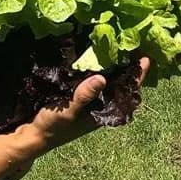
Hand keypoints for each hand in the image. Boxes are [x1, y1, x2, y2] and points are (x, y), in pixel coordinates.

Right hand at [28, 56, 150, 154]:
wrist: (34, 135)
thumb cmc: (53, 126)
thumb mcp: (68, 111)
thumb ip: (84, 95)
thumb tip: (102, 78)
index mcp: (103, 111)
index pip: (126, 90)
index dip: (137, 74)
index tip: (146, 57)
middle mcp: (100, 105)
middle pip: (120, 83)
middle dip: (127, 66)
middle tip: (132, 43)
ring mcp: (89, 100)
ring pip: (107, 80)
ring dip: (113, 65)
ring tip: (117, 44)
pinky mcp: (77, 95)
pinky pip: (92, 79)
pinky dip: (95, 67)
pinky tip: (94, 55)